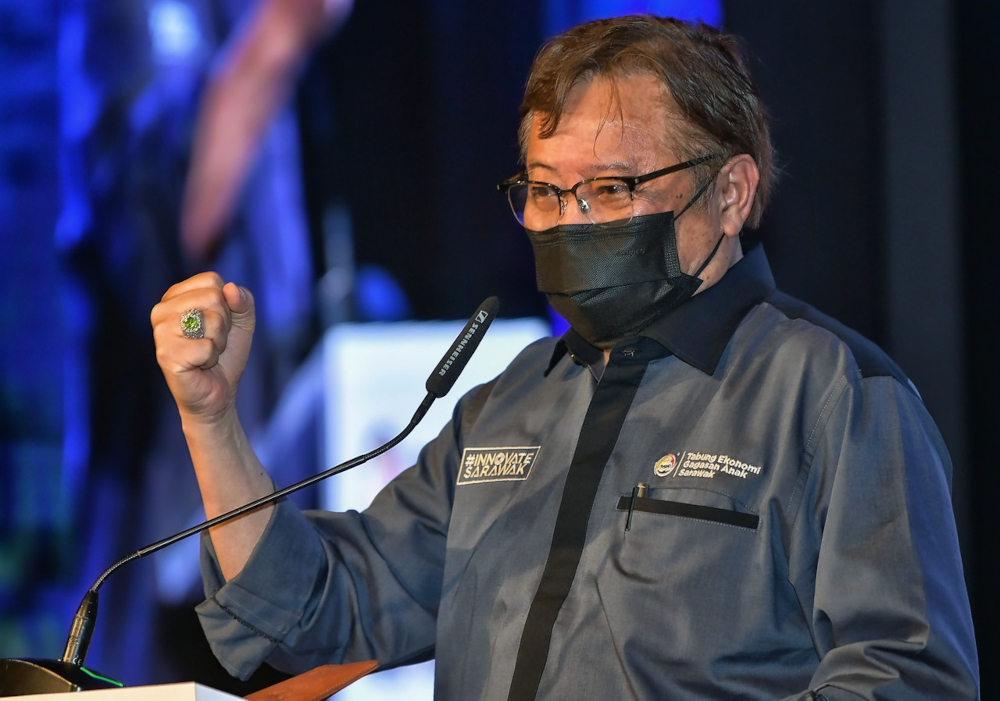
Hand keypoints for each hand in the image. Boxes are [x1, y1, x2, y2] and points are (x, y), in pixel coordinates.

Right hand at [151, 272, 254, 423]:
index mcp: (176, 296)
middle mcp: (162, 309)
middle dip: (224, 324)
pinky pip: (207, 346)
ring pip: (212, 320)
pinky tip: (199, 365)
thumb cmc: (225, 355)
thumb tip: (231, 289)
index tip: (217, 324)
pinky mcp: (165, 353)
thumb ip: (243, 300)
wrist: (217, 393)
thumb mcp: (243, 321)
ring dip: (218, 342)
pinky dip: (211, 358)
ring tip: (205, 353)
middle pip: (213, 297)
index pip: (212, 280)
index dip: (227, 305)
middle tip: (212, 341)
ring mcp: (160, 331)